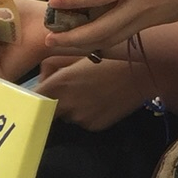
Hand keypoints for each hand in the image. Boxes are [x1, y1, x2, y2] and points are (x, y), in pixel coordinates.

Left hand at [37, 56, 152, 131]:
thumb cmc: (111, 56)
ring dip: (73, 107)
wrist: (144, 72)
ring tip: (91, 92)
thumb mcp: (79, 51)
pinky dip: (88, 113)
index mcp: (59, 84)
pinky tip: (102, 100)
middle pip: (48, 110)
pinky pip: (84, 121)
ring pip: (68, 116)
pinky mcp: (95, 126)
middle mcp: (66, 105)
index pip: (33, 98)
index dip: (34, 96)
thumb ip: (52, 63)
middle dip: (54, 101)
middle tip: (71, 89)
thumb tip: (43, 76)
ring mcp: (80, 118)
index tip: (39, 93)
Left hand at [45, 0, 177, 53]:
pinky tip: (85, 39)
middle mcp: (140, 6)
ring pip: (108, 39)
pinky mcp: (150, 24)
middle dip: (72, 37)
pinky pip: (119, 36)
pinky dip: (98, 41)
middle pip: (100, 30)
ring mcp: (146, 19)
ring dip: (82, 45)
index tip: (54, 0)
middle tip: (49, 38)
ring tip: (60, 45)